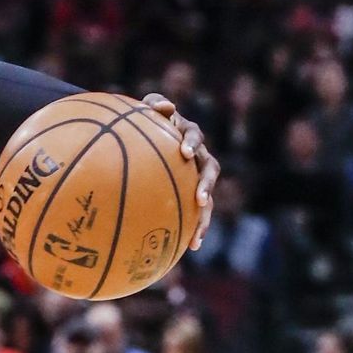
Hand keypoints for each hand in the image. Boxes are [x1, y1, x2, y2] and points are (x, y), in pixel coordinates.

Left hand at [141, 92, 220, 250]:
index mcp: (186, 135)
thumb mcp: (144, 111)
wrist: (146, 139)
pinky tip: (193, 247)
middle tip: (199, 198)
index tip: (183, 152)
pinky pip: (198, 212)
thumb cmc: (143, 123)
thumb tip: (165, 106)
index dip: (190, 142)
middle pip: (209, 169)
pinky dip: (197, 227)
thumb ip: (153, 105)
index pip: (192, 136)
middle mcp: (198, 156)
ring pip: (207, 196)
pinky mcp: (195, 194)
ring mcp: (198, 176)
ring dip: (205, 214)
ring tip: (199, 232)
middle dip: (206, 185)